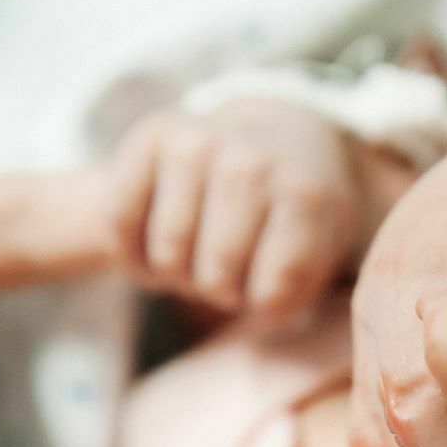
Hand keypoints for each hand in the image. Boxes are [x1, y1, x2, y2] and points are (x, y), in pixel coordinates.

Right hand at [109, 97, 366, 324]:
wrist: (275, 133)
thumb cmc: (295, 212)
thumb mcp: (325, 250)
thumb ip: (298, 291)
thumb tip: (262, 313)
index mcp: (305, 195)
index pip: (271, 295)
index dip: (265, 309)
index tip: (272, 287)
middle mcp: (251, 162)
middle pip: (215, 278)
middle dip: (221, 292)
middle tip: (232, 272)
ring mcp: (197, 144)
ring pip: (167, 255)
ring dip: (178, 274)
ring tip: (200, 255)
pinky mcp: (151, 138)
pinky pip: (121, 223)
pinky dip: (135, 252)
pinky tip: (161, 244)